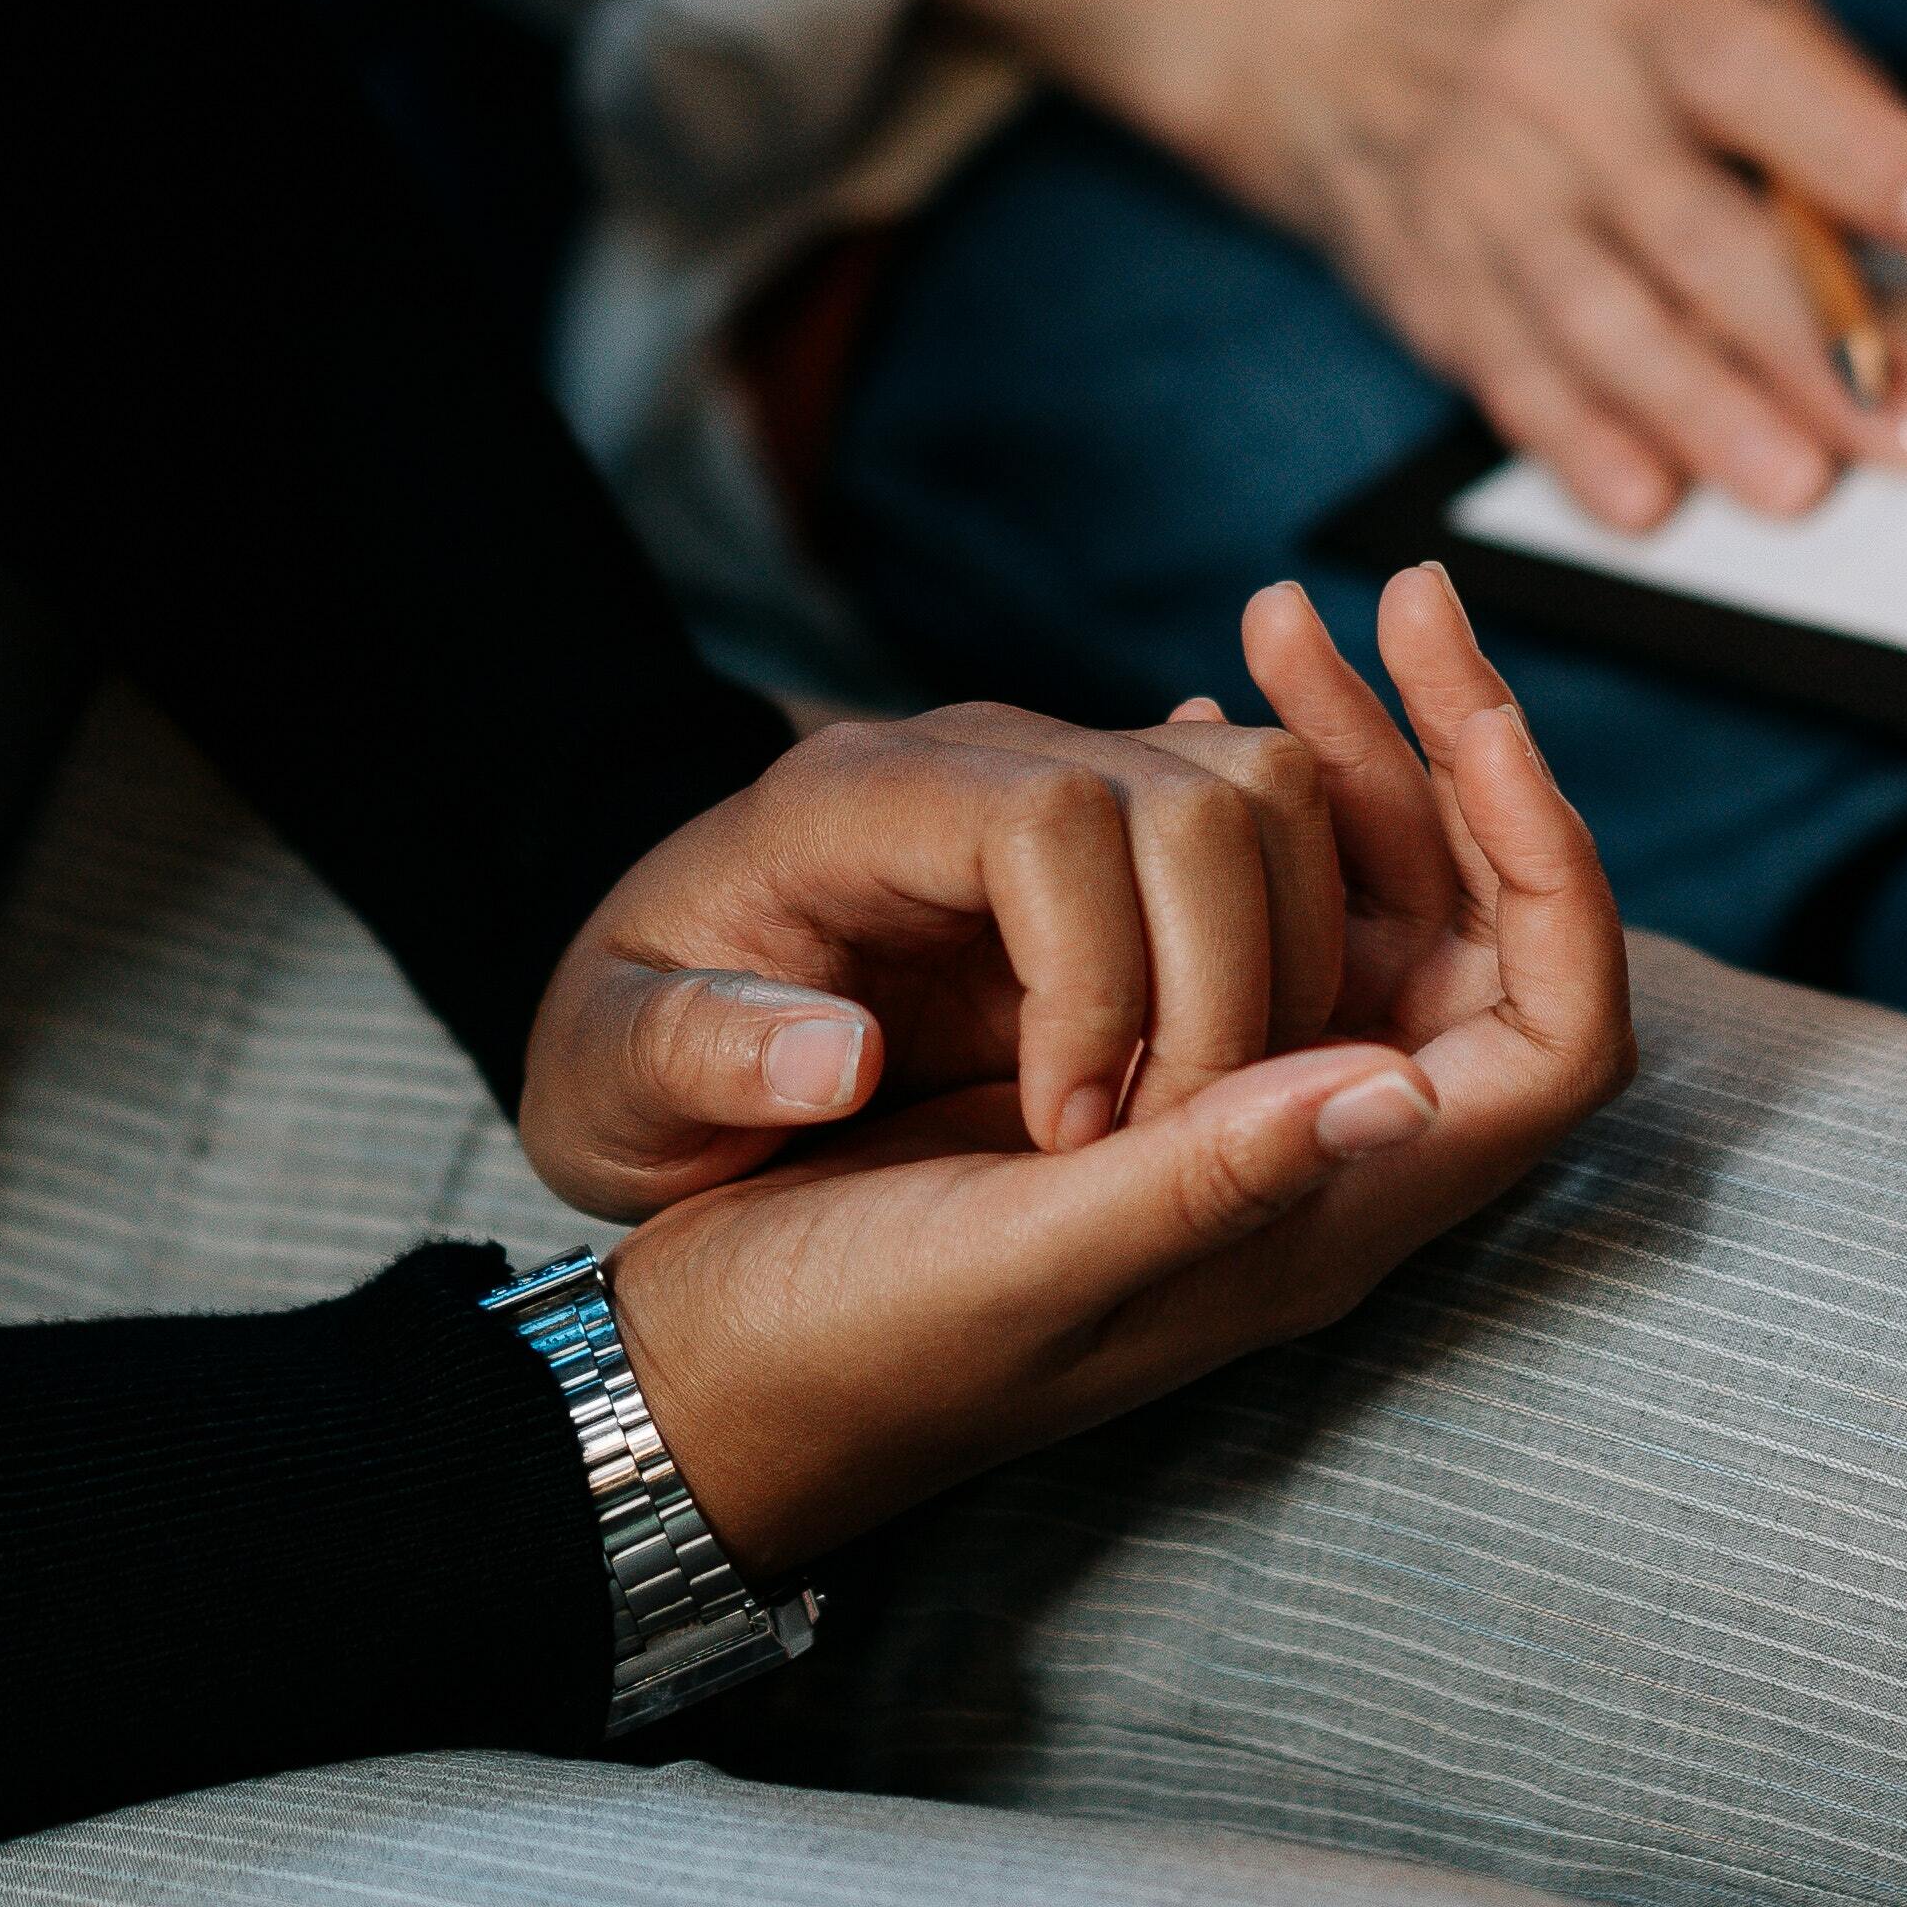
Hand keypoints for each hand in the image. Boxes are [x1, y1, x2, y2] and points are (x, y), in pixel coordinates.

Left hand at [525, 684, 1362, 1217]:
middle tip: (1154, 1150)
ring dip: (1282, 971)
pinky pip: (1278, 836)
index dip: (1099, 978)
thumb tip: (836, 1058)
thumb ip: (697, 1057)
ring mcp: (1070, 776)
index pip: (1054, 818)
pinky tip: (1223, 1079)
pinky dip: (1297, 952)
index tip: (1062, 1133)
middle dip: (1224, 988)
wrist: (665, 1017)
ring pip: (1270, 796)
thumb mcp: (608, 1083)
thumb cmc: (633, 1059)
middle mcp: (981, 756)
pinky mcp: (1129, 830)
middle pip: (1203, 793)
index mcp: (852, 802)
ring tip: (1193, 1122)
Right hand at [588, 568, 1633, 1577]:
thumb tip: (1407, 1085)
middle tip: (1394, 601)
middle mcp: (1309, 1153)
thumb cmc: (849, 1346)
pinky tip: (1203, 697)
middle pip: (1481, 935)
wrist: (707, 1375)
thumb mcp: (1025, 1266)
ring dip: (1346, 758)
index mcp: (1319, 1222)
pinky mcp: (1149, 1052)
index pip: (1554, 1038)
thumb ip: (1210, 1183)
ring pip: (1367, 899)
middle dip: (1453, 761)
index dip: (1552, 866)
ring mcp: (1236, 1098)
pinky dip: (1246, 793)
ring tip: (1275, 618)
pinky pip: (1255, 902)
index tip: (1475, 712)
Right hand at [931, 0, 1906, 536]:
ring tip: (1799, 485)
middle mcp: (1544, 78)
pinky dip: (1578, 443)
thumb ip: (1800, 73)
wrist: (1318, 15)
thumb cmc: (1567, 0)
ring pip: (1598, 319)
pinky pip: (1510, 372)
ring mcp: (1475, 185)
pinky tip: (1645, 499)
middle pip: (1686, 224)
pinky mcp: (1430, 277)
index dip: (1867, 157)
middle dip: (1808, 340)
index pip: (1757, 71)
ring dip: (1704, 413)